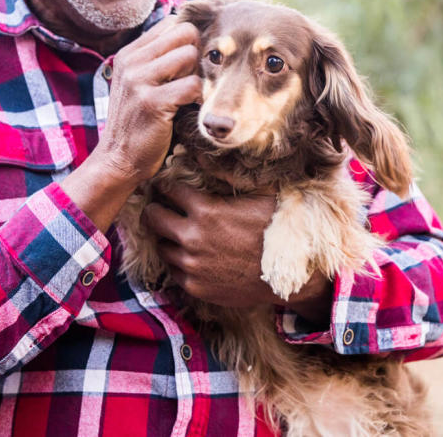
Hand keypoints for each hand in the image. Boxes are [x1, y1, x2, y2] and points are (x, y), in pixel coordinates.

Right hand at [94, 17, 201, 184]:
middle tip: (191, 78)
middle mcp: (132, 62)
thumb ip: (157, 60)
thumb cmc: (137, 121)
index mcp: (130, 53)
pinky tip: (190, 108)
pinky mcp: (152, 102)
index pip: (171, 23)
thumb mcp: (137, 83)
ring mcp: (139, 80)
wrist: (118, 159)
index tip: (188, 65)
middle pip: (185, 32)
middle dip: (196, 54)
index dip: (188, 41)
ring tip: (189, 94)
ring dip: (197, 75)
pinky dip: (198, 97)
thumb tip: (191, 35)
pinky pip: (192, 85)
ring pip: (190, 55)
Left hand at [143, 181, 333, 320]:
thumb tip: (205, 156)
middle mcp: (192, 237)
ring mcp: (192, 265)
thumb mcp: (259, 195)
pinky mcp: (195, 287)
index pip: (169, 190)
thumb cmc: (277, 231)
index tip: (165, 186)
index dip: (166, 186)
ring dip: (167, 238)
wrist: (289, 276)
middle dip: (155, 210)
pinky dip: (179, 262)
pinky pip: (175, 271)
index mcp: (206, 210)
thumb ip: (229, 176)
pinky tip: (191, 256)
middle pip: (154, 218)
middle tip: (158, 208)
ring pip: (161, 246)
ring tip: (176, 234)